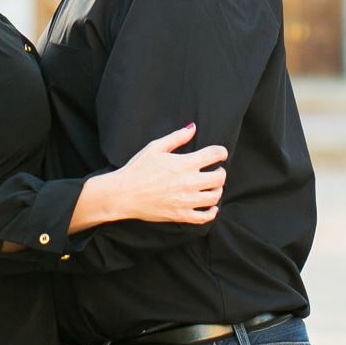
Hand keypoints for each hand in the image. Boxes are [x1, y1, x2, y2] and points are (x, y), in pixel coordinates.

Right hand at [71, 123, 226, 230]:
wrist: (124, 193)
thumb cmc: (138, 168)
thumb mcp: (156, 147)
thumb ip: (177, 137)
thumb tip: (192, 127)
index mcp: (185, 163)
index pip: (215, 155)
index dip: (221, 152)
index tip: (220, 154)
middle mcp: (189, 182)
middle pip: (219, 178)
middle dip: (221, 172)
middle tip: (216, 171)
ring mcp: (186, 200)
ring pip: (215, 197)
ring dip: (217, 190)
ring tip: (212, 187)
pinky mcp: (181, 215)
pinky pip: (204, 217)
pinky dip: (211, 212)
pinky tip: (211, 207)